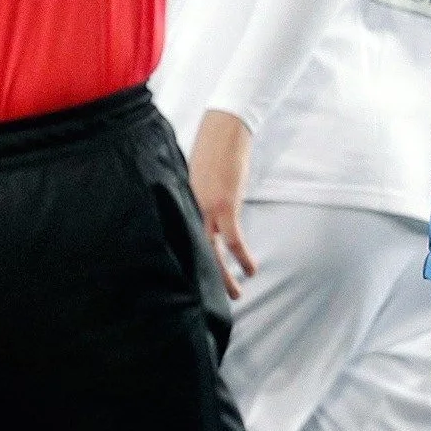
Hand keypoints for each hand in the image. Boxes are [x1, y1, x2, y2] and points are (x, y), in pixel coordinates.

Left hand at [187, 111, 257, 298]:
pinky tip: (251, 268)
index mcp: (181, 205)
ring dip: (225, 276)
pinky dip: (242, 256)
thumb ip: (195, 197)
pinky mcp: (225, 204)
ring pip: (213, 252)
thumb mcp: (195, 177)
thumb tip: (199, 212)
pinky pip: (234, 238)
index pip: (179, 242)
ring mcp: (206, 209)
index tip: (190, 283)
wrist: (223, 130)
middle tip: (210, 300)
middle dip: (205, 279)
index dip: (186, 265)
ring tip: (235, 294)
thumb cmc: (211, 150)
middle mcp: (189, 210)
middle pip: (195, 253)